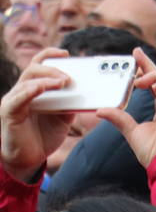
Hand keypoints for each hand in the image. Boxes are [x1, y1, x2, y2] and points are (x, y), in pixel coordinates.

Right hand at [1, 48, 75, 181]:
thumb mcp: (64, 117)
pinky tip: (41, 88)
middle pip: (34, 68)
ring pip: (27, 80)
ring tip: (63, 82)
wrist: (29, 158)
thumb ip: (71, 103)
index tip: (67, 53)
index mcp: (35, 88)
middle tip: (70, 77)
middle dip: (53, 68)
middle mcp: (22, 91)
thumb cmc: (44, 135)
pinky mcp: (9, 112)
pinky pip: (18, 98)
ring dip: (47, 78)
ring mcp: (14, 100)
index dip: (50, 55)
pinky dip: (31, 91)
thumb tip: (89, 93)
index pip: (39, 64)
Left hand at [96, 49, 155, 167]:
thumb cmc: (153, 151)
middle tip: (135, 53)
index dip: (145, 71)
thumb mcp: (131, 131)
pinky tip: (151, 84)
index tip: (134, 60)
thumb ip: (119, 118)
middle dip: (149, 64)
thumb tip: (100, 110)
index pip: (154, 85)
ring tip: (138, 81)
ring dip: (154, 74)